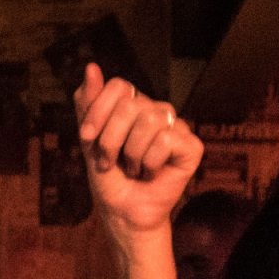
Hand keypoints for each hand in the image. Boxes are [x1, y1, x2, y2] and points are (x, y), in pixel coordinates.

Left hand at [74, 63, 201, 235]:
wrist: (122, 212)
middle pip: (132, 104)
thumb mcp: (90, 140)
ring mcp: (176, 127)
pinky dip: (150, 162)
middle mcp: (157, 110)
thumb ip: (89, 104)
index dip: (99, 111)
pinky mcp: (192, 147)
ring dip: (131, 154)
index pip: (120, 86)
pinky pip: (166, 140)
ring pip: (149, 120)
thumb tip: (91, 66)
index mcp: (133, 105)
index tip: (86, 138)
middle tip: (109, 162)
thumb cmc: (109, 177)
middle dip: (110, 138)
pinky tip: (151, 173)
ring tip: (132, 169)